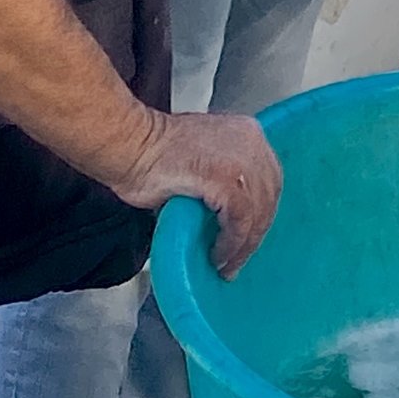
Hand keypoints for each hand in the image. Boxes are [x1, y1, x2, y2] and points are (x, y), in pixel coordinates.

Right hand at [112, 109, 282, 279]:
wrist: (129, 144)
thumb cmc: (152, 151)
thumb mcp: (202, 156)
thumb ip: (221, 176)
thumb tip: (224, 210)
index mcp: (245, 133)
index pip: (268, 178)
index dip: (261, 211)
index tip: (250, 234)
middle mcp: (250, 143)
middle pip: (269, 197)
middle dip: (255, 232)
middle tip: (238, 257)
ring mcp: (241, 161)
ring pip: (257, 213)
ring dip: (243, 245)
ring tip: (227, 264)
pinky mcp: (226, 180)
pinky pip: (239, 222)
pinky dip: (230, 244)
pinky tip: (218, 255)